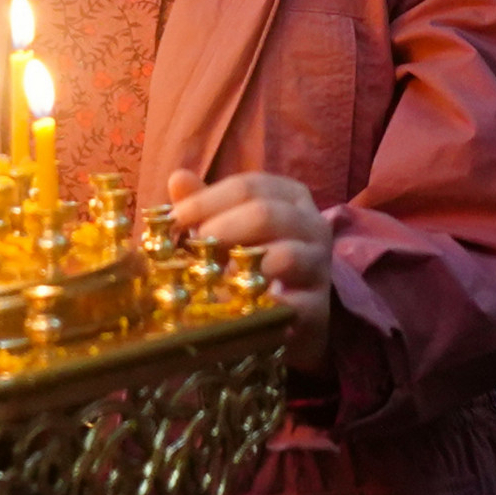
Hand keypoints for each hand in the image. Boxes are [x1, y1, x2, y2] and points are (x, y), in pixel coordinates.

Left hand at [169, 169, 332, 369]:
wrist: (285, 316)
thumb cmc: (251, 258)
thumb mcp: (226, 227)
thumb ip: (204, 205)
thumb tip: (178, 179)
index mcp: (289, 196)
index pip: (248, 187)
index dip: (207, 200)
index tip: (175, 218)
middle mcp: (312, 224)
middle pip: (266, 214)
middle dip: (222, 228)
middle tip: (195, 245)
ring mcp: (320, 266)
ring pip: (286, 255)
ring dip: (244, 264)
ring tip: (215, 274)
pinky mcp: (319, 307)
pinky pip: (295, 303)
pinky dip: (263, 303)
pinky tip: (241, 306)